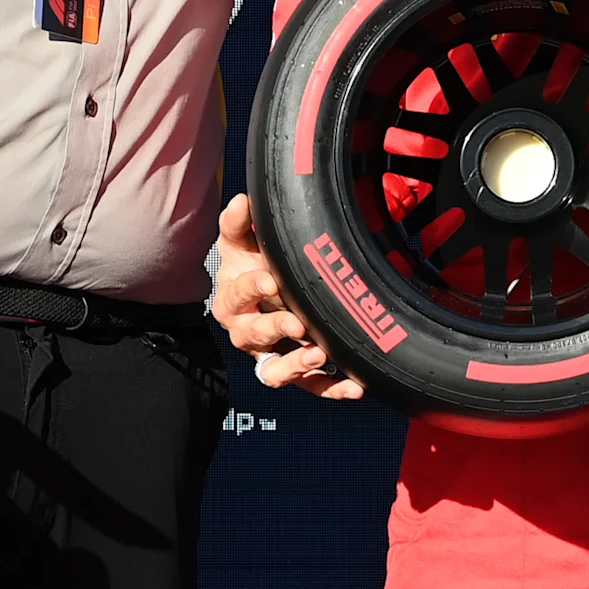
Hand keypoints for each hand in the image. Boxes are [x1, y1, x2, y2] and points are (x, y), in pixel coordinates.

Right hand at [212, 194, 364, 400]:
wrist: (258, 293)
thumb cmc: (249, 264)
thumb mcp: (241, 242)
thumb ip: (239, 224)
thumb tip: (241, 200)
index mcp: (232, 298)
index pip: (237, 295)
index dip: (252, 289)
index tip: (270, 281)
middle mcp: (247, 331)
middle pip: (254, 335)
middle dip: (275, 329)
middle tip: (297, 322)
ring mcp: (270, 354)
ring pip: (275, 370)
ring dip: (296, 366)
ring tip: (319, 356)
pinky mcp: (294, 371)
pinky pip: (310, 386)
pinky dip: (331, 388)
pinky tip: (355, 387)